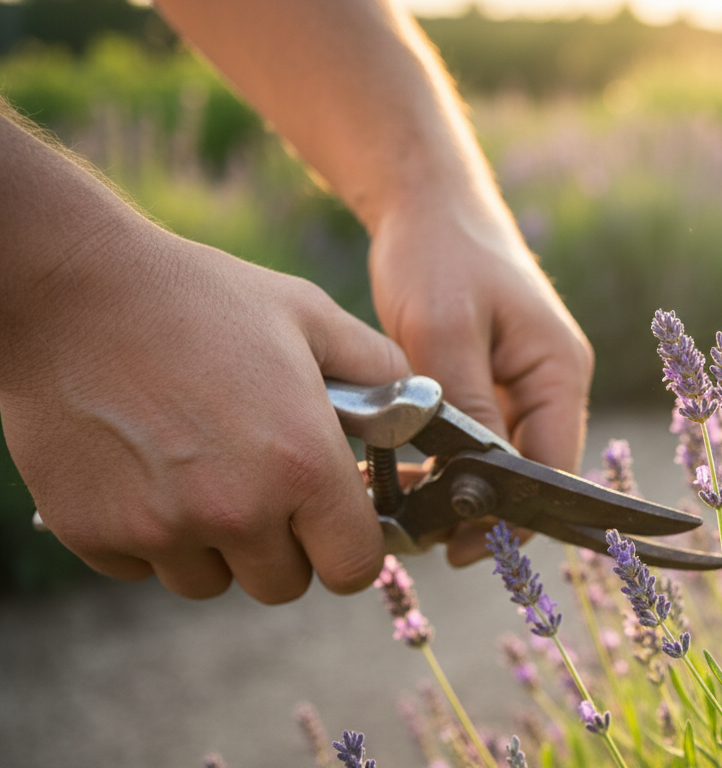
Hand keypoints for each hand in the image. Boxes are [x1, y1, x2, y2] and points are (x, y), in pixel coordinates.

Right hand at [0, 220, 409, 603]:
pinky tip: (145, 468)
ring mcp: (161, 529)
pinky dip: (148, 535)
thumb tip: (417, 408)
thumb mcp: (312, 316)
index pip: (353, 568)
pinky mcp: (96, 534)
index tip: (335, 525)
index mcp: (303, 465)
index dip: (350, 549)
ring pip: (211, 581)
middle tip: (265, 488)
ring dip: (214, 545)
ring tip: (201, 469)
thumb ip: (379, 371)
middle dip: (284, 546)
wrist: (73, 288)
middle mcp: (237, 510)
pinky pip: (142, 567)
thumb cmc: (200, 298)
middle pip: (282, 584)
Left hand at [368, 188, 593, 565]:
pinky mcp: (493, 381)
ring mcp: (524, 383)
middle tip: (428, 540)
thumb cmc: (439, 254)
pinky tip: (413, 479)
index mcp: (559, 370)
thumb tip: (477, 486)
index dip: (517, 515)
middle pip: (534, 472)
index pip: (555, 468)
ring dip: (467, 489)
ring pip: (506, 460)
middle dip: (488, 510)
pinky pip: (484, 439)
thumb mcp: (443, 331)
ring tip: (415, 516)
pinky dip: (454, 462)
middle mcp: (553, 383)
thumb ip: (466, 408)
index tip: (465, 547)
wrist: (425, 202)